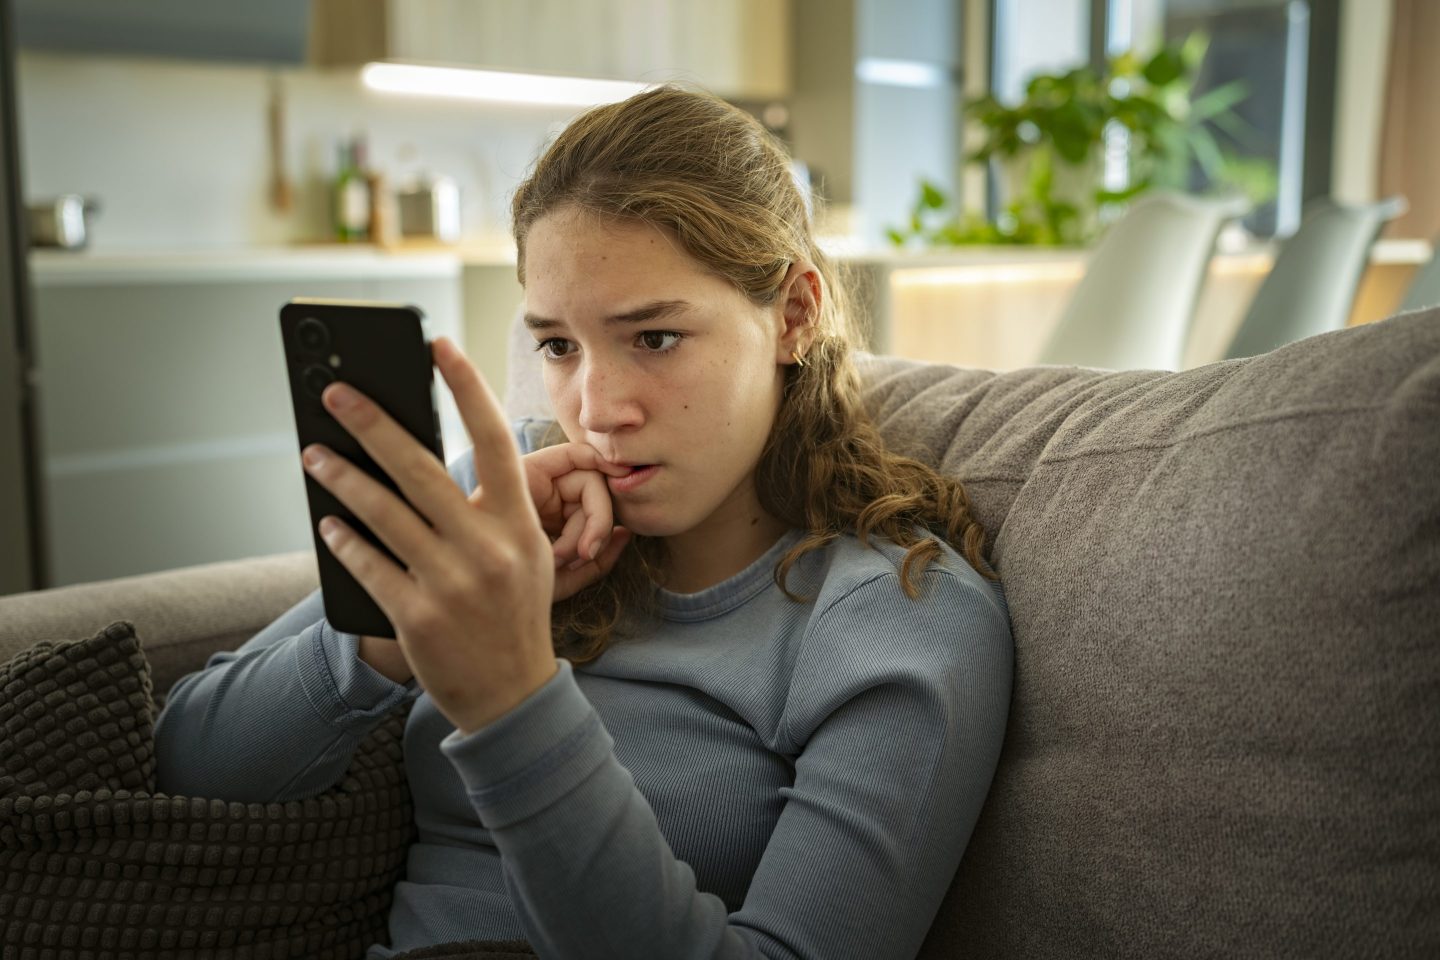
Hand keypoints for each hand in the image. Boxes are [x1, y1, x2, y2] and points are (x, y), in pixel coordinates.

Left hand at [299, 337, 613, 733]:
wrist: (513, 695)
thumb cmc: (513, 612)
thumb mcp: (524, 554)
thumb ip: (488, 509)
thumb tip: (424, 456)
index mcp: (518, 523)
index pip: (495, 439)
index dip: (466, 387)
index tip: (436, 344)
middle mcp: (488, 547)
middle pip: (420, 467)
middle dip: (371, 422)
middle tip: (336, 391)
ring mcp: (452, 583)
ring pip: (382, 512)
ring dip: (341, 477)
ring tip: (313, 453)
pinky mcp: (417, 616)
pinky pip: (368, 564)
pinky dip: (343, 541)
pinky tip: (327, 524)